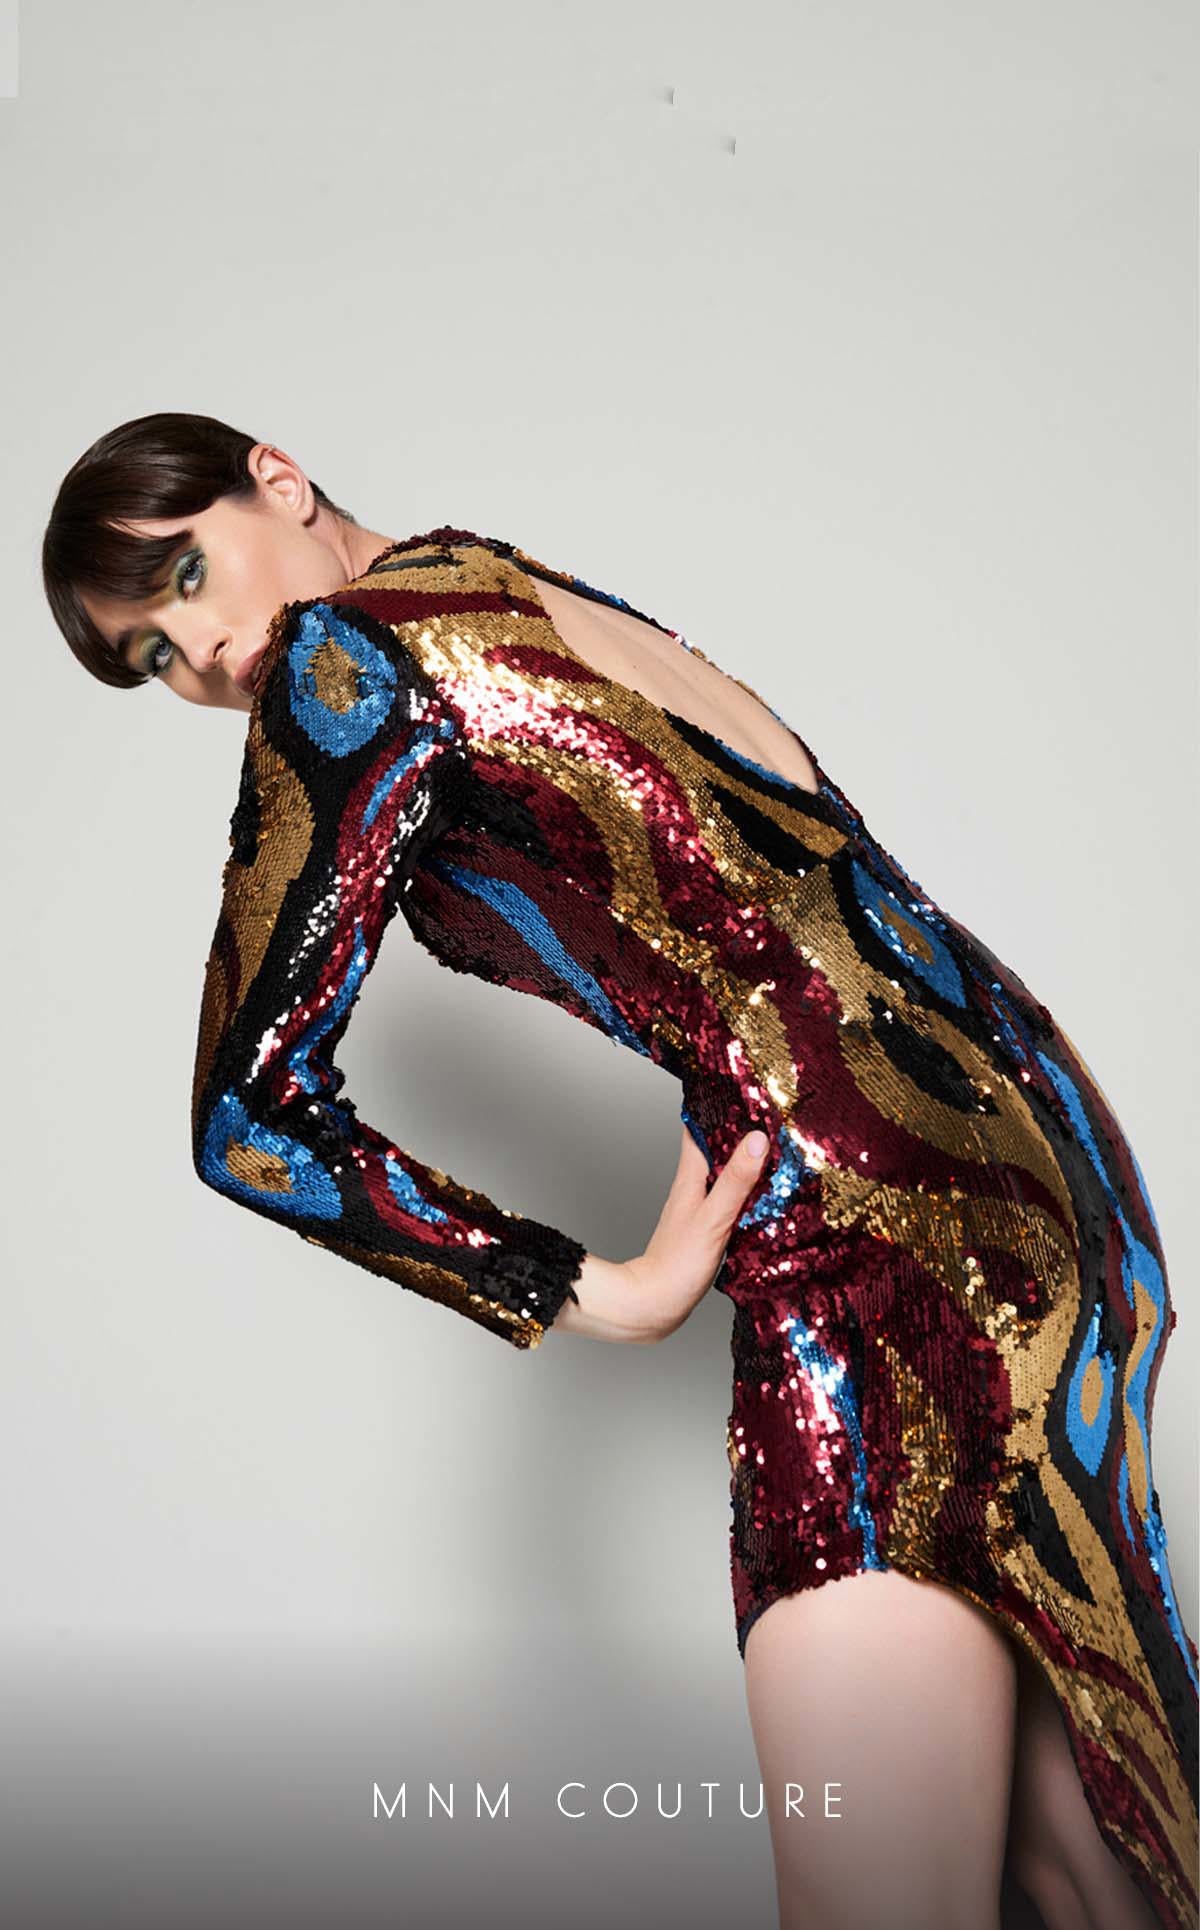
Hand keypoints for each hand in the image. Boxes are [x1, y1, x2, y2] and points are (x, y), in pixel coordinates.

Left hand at [628, 1123, 768, 1340]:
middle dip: (738, 1132)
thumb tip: (757, 1139)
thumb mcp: (713, 1218)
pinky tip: (765, 1198)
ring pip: (724, 1175)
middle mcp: (692, 1190)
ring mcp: (699, 1211)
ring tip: (776, 1150)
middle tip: (770, 1115)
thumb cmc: (677, 1264)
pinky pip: (730, 1200)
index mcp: (690, 1179)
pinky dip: (747, 1192)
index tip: (740, 1088)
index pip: (699, 1129)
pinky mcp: (707, 1232)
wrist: (653, 1306)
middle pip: (715, 1150)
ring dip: (745, 1163)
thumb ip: (735, 1181)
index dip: (716, 1107)